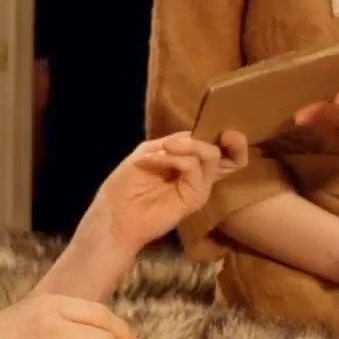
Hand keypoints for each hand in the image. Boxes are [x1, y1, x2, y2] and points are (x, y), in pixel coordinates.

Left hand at [90, 132, 249, 249]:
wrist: (115, 214)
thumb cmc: (126, 183)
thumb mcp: (148, 151)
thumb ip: (175, 142)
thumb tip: (196, 135)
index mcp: (188, 159)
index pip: (215, 144)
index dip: (222, 132)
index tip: (221, 124)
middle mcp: (199, 172)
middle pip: (223, 151)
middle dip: (222, 138)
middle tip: (207, 134)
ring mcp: (199, 185)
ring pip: (211, 156)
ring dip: (188, 146)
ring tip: (165, 148)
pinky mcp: (195, 198)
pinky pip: (194, 169)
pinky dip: (177, 158)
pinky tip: (157, 159)